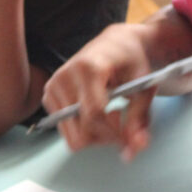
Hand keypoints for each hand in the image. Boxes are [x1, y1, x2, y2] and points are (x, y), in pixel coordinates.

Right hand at [41, 22, 156, 160]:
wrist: (114, 44)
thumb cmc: (131, 62)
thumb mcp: (143, 87)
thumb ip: (139, 118)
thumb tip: (135, 147)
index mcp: (89, 67)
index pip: (95, 113)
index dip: (114, 132)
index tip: (129, 135)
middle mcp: (65, 75)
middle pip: (81, 129)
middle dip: (106, 137)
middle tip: (122, 125)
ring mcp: (53, 85)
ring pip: (72, 135)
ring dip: (95, 135)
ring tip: (109, 116)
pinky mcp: (48, 95)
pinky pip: (65, 130)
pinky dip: (83, 130)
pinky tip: (94, 113)